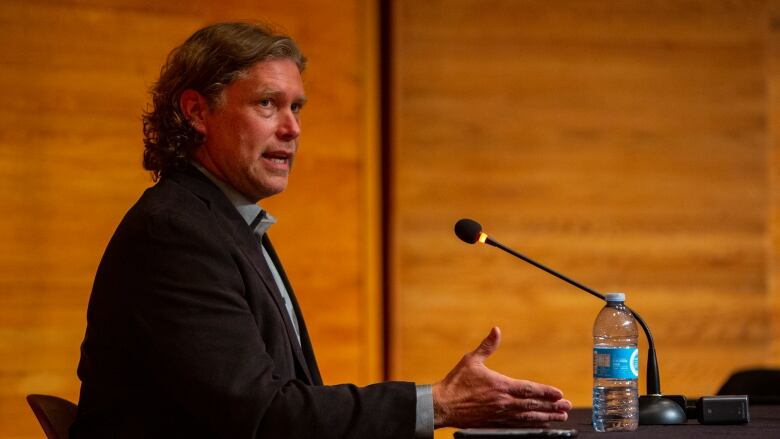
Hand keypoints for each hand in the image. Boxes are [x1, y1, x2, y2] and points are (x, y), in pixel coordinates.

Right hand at [432, 326, 571, 427]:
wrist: (442, 405)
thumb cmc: (455, 382)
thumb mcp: (471, 360)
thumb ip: (487, 346)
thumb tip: (496, 330)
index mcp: (500, 386)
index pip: (529, 389)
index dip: (546, 392)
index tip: (559, 394)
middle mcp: (503, 402)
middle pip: (533, 405)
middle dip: (552, 406)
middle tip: (567, 407)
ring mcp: (500, 415)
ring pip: (528, 418)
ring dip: (546, 417)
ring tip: (560, 418)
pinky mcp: (495, 423)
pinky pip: (518, 426)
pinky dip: (532, 426)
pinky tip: (540, 425)